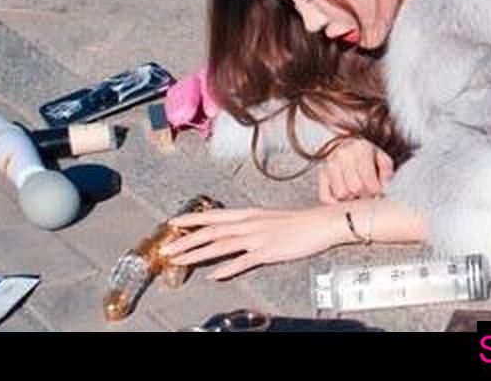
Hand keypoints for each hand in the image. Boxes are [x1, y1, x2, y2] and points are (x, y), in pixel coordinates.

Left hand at [161, 205, 349, 280]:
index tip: (173, 223)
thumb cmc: (300, 221)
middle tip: (167, 249)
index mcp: (250, 214)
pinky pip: (243, 261)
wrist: (323, 223)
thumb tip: (234, 233)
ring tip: (180, 261)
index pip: (214, 215)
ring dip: (197, 254)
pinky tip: (215, 276)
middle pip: (211, 231)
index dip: (192, 219)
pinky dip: (227, 269)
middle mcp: (250, 224)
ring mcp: (258, 237)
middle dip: (186, 241)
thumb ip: (250, 226)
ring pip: (221, 245)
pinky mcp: (269, 251)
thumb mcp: (270, 218)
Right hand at [317, 137, 393, 203]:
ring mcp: (329, 164)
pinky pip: (325, 197)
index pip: (369, 181)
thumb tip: (383, 188)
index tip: (377, 190)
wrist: (345, 143)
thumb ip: (387, 173)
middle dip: (363, 194)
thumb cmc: (366, 154)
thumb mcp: (382, 158)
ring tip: (355, 191)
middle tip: (367, 191)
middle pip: (354, 188)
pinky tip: (344, 195)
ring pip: (340, 194)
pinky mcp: (321, 174)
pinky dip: (335, 201)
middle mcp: (343, 155)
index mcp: (362, 149)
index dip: (375, 191)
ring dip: (350, 197)